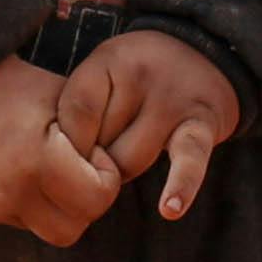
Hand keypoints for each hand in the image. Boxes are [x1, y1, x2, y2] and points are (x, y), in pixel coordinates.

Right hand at [0, 58, 118, 246]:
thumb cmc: (20, 87)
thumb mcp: (67, 101)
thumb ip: (95, 139)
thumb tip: (112, 179)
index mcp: (37, 160)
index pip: (98, 199)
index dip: (105, 176)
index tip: (91, 151)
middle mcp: (10, 191)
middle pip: (73, 229)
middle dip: (84, 203)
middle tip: (77, 169)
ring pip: (45, 230)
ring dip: (57, 208)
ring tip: (50, 170)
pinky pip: (19, 220)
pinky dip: (29, 203)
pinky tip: (20, 170)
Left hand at [53, 28, 240, 222]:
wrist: (203, 53)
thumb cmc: (135, 76)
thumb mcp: (101, 74)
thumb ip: (79, 112)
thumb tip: (59, 170)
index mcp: (109, 61)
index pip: (77, 113)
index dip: (68, 143)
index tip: (65, 153)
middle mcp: (142, 77)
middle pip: (102, 144)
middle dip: (95, 158)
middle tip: (99, 147)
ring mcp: (174, 101)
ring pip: (132, 161)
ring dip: (122, 172)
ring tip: (123, 154)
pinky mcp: (202, 125)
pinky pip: (188, 159)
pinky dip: (181, 185)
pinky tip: (171, 208)